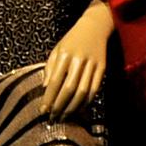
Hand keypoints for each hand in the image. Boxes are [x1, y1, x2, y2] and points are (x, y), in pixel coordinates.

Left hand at [41, 1, 112, 116]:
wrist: (95, 27)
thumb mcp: (57, 50)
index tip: (43, 111)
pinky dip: (86, 102)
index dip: (49, 98)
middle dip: (60, 106)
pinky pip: (94, 89)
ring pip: (83, 92)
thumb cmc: (71, 40)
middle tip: (53, 118)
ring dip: (73, 107)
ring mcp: (92, 64)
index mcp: (64, 55)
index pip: (55, 81)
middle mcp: (79, 60)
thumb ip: (50, 69)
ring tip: (65, 117)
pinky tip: (79, 109)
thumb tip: (44, 90)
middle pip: (69, 89)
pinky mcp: (102, 68)